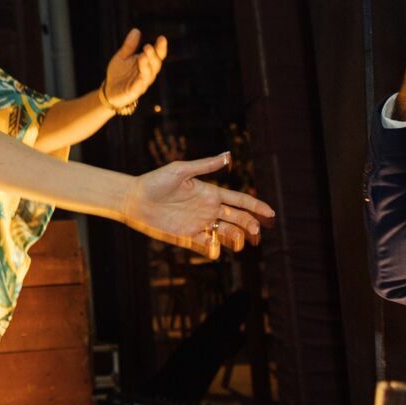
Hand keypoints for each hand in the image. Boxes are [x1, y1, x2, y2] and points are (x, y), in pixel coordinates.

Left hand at [103, 28, 167, 109]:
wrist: (109, 91)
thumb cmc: (119, 73)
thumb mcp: (122, 57)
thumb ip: (129, 46)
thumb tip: (136, 30)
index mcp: (146, 64)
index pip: (157, 56)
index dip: (161, 48)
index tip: (162, 38)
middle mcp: (147, 74)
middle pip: (155, 65)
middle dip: (153, 56)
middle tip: (148, 46)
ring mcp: (141, 83)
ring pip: (148, 75)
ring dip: (147, 66)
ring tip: (143, 56)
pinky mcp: (133, 92)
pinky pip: (138, 87)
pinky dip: (140, 82)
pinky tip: (140, 77)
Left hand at [122, 152, 273, 258]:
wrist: (134, 199)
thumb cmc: (155, 181)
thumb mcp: (180, 170)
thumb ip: (204, 166)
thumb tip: (227, 155)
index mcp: (210, 192)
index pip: (240, 200)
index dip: (256, 206)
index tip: (271, 213)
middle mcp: (208, 209)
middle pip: (238, 219)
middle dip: (250, 225)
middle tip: (256, 232)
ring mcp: (199, 223)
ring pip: (226, 233)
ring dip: (236, 238)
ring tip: (238, 241)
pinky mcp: (187, 236)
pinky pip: (206, 245)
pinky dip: (214, 248)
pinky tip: (216, 249)